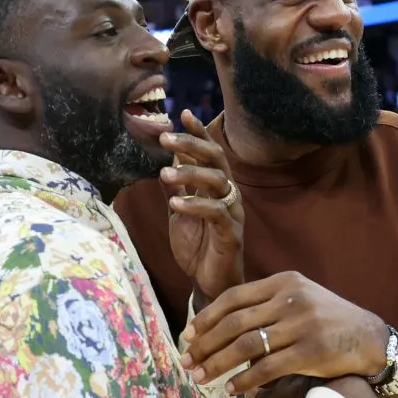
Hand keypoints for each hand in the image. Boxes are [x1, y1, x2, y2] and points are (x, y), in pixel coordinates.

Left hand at [160, 109, 244, 302]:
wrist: (209, 283)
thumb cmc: (198, 246)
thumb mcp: (179, 212)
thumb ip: (176, 188)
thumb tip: (167, 159)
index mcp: (217, 187)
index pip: (210, 152)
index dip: (199, 133)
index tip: (183, 114)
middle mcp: (229, 194)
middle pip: (216, 160)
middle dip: (191, 145)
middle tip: (165, 137)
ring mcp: (232, 213)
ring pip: (216, 182)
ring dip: (189, 174)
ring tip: (164, 173)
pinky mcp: (231, 234)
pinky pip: (216, 213)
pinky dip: (195, 205)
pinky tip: (175, 204)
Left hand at [180, 271, 389, 393]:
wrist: (369, 337)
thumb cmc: (328, 318)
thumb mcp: (299, 297)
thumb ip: (267, 302)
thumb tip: (223, 321)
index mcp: (284, 282)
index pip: (234, 297)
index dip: (206, 316)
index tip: (188, 334)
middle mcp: (290, 299)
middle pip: (234, 322)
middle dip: (205, 344)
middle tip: (187, 360)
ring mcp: (301, 324)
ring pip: (246, 346)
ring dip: (217, 364)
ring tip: (201, 377)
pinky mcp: (310, 351)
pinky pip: (268, 368)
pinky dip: (246, 380)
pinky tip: (232, 388)